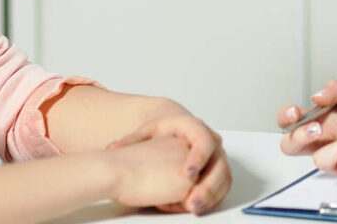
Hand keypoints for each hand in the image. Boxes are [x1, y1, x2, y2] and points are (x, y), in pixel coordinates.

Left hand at [106, 114, 231, 214]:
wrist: (173, 131)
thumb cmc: (161, 132)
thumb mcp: (146, 132)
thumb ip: (132, 140)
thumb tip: (112, 148)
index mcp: (194, 128)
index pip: (203, 141)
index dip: (198, 158)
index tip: (187, 174)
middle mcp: (210, 141)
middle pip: (218, 163)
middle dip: (207, 185)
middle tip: (192, 201)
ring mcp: (216, 156)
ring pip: (223, 177)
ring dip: (211, 195)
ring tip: (194, 208)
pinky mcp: (218, 170)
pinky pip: (222, 186)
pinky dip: (213, 198)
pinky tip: (198, 207)